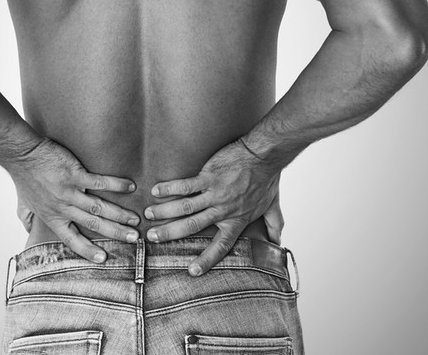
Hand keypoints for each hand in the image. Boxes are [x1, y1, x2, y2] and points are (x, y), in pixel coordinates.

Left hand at [7, 137, 140, 262]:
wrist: (22, 155)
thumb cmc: (23, 178)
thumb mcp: (23, 205)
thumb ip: (28, 219)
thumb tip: (29, 230)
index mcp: (52, 217)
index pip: (71, 239)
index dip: (87, 250)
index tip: (103, 258)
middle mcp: (63, 208)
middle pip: (92, 224)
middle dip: (115, 232)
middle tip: (133, 238)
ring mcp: (69, 192)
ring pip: (98, 207)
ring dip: (119, 214)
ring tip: (135, 219)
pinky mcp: (74, 174)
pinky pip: (99, 183)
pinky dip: (115, 185)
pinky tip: (130, 187)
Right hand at [143, 138, 282, 275]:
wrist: (263, 155)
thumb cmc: (266, 178)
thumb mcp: (272, 206)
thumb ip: (273, 224)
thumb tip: (278, 241)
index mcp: (236, 220)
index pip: (220, 246)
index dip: (206, 259)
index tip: (192, 272)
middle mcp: (223, 210)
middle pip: (192, 226)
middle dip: (170, 233)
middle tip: (152, 237)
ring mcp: (214, 193)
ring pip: (184, 207)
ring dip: (164, 212)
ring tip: (148, 215)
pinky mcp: (208, 176)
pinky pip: (185, 185)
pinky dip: (170, 188)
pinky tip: (157, 190)